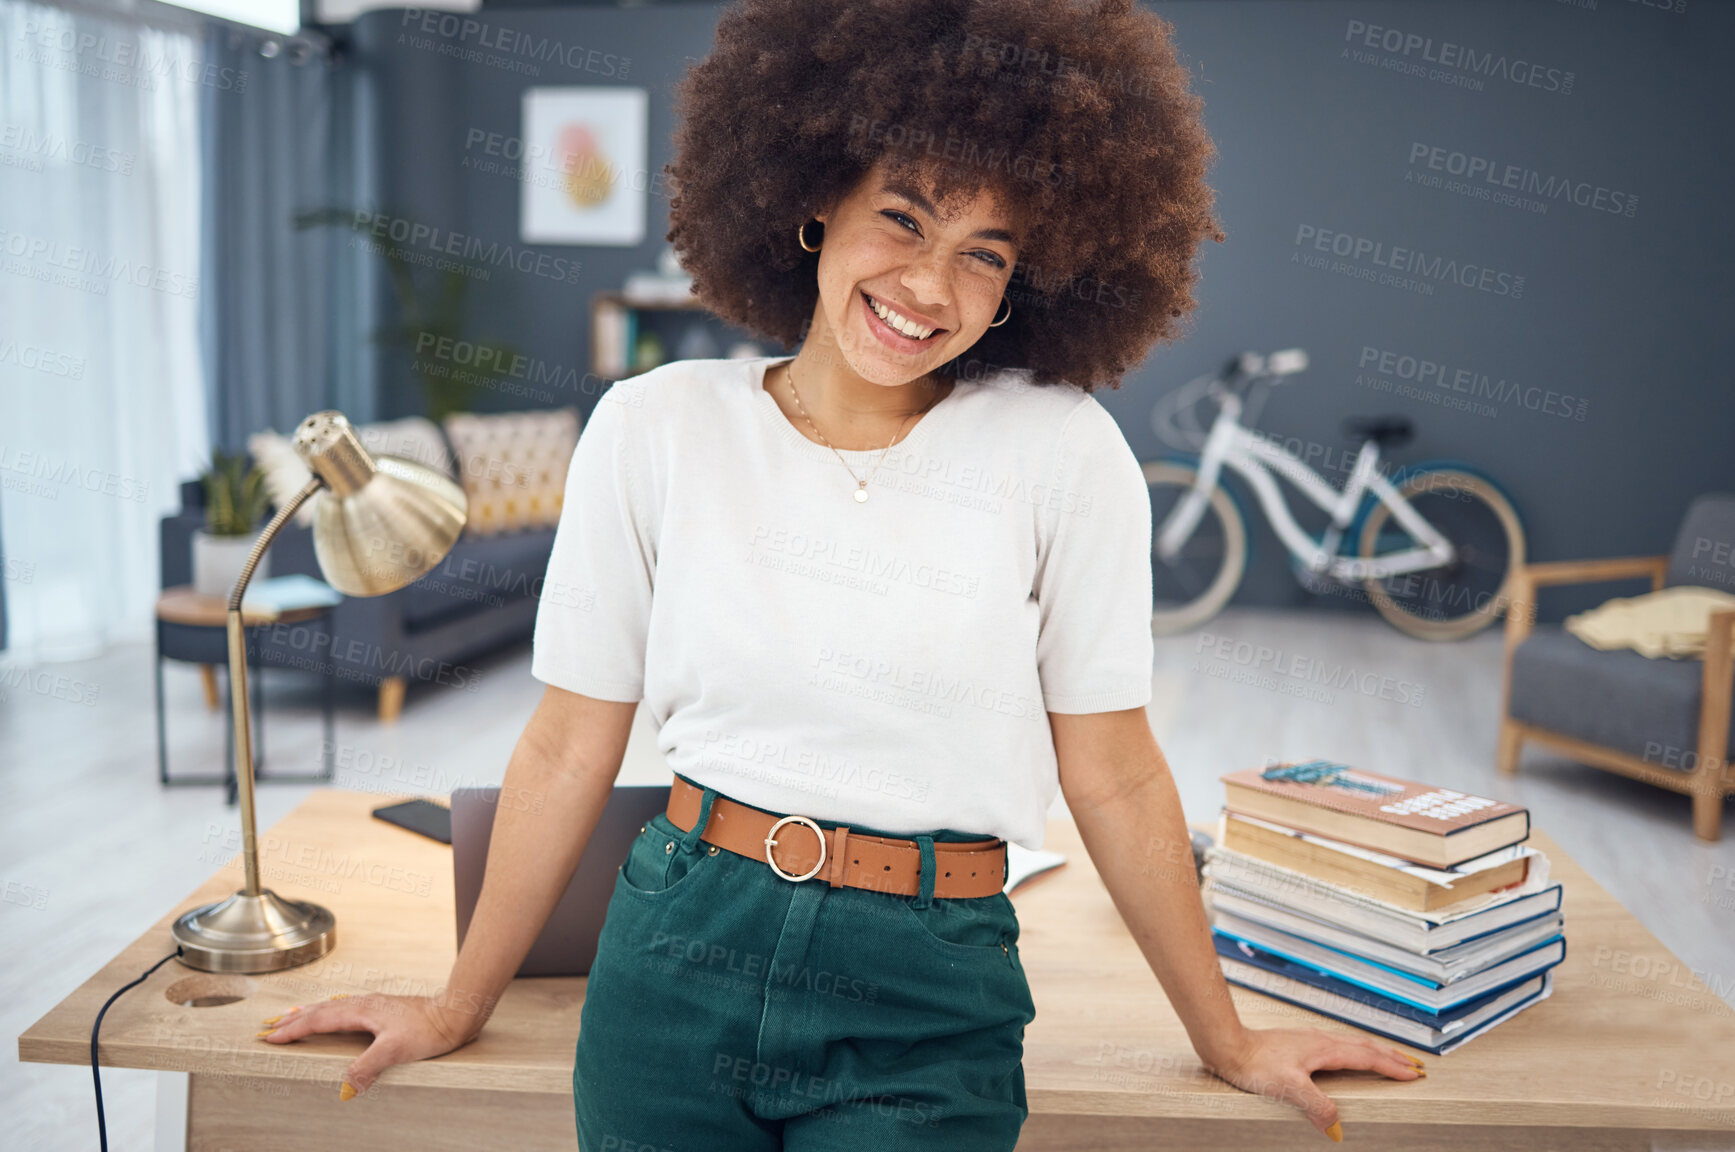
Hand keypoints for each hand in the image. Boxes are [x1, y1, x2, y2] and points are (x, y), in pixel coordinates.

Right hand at [255, 993, 479, 1098]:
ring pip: (333, 1006)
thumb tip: (343, 1088)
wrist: (455, 1014)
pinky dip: (330, 1011)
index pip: (319, 1020)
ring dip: (310, 1012)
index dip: (294, 1029)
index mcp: (361, 1011)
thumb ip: (368, 1067)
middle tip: (270, 1026)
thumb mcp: (396, 1051)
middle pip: (321, 1009)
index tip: (270, 1036)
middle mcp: (364, 1004)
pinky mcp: (383, 1009)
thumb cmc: (429, 1029)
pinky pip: (346, 1008)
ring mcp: (373, 1005)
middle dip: (294, 1018)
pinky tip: (334, 1015)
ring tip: (292, 1016)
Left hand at [1201, 1026, 1425, 1140]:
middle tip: (1414, 1065)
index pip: (1368, 1057)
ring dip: (1374, 1051)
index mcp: (1325, 1049)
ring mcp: (1308, 1040)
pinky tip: (1344, 1056)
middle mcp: (1320, 1040)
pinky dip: (1353, 1050)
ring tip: (1387, 1058)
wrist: (1227, 1046)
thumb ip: (1316, 1107)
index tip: (1414, 1074)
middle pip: (1365, 1046)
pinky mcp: (1297, 1043)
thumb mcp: (1288, 1089)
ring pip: (1351, 1043)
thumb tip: (1337, 1129)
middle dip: (1392, 1056)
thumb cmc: (1253, 1064)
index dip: (1392, 1066)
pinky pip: (1337, 1045)